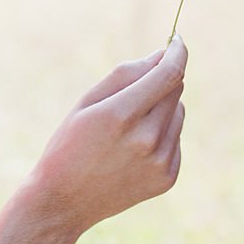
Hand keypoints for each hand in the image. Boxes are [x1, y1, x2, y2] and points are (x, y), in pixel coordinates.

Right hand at [0, 36, 187, 243]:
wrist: (64, 202)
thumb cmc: (70, 143)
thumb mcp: (88, 101)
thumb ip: (127, 73)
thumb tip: (163, 54)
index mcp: (122, 115)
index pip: (168, 74)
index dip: (177, 52)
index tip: (177, 41)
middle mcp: (147, 140)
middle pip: (175, 89)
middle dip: (161, 80)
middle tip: (134, 92)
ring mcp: (160, 162)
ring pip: (178, 112)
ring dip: (162, 108)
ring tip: (129, 127)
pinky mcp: (168, 178)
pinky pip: (176, 138)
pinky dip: (163, 134)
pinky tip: (134, 149)